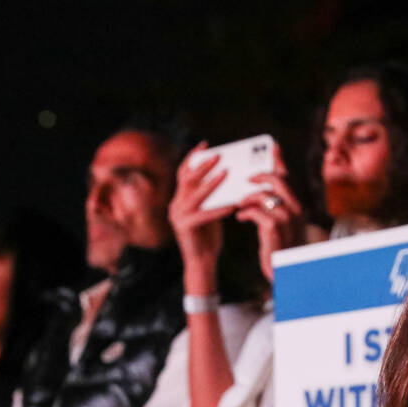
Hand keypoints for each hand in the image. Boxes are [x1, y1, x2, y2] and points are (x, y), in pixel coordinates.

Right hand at [169, 142, 235, 294]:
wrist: (202, 262)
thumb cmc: (208, 237)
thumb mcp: (209, 211)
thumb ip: (211, 196)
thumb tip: (226, 175)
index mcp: (179, 199)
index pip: (184, 173)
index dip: (193, 157)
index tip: (205, 144)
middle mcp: (175, 205)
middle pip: (188, 178)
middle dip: (203, 164)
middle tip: (219, 154)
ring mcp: (178, 216)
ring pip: (195, 194)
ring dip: (211, 182)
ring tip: (226, 172)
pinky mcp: (185, 227)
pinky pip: (204, 214)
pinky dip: (219, 208)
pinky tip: (232, 204)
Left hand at [235, 144, 303, 281]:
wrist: (285, 273)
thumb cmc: (280, 250)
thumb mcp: (281, 227)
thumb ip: (273, 209)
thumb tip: (256, 195)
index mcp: (297, 206)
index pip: (289, 178)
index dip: (280, 161)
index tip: (272, 148)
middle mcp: (295, 210)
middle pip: (278, 180)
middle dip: (259, 176)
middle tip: (246, 178)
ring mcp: (286, 219)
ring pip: (265, 195)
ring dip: (248, 196)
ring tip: (239, 201)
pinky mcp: (274, 229)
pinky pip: (256, 211)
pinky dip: (245, 211)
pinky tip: (239, 216)